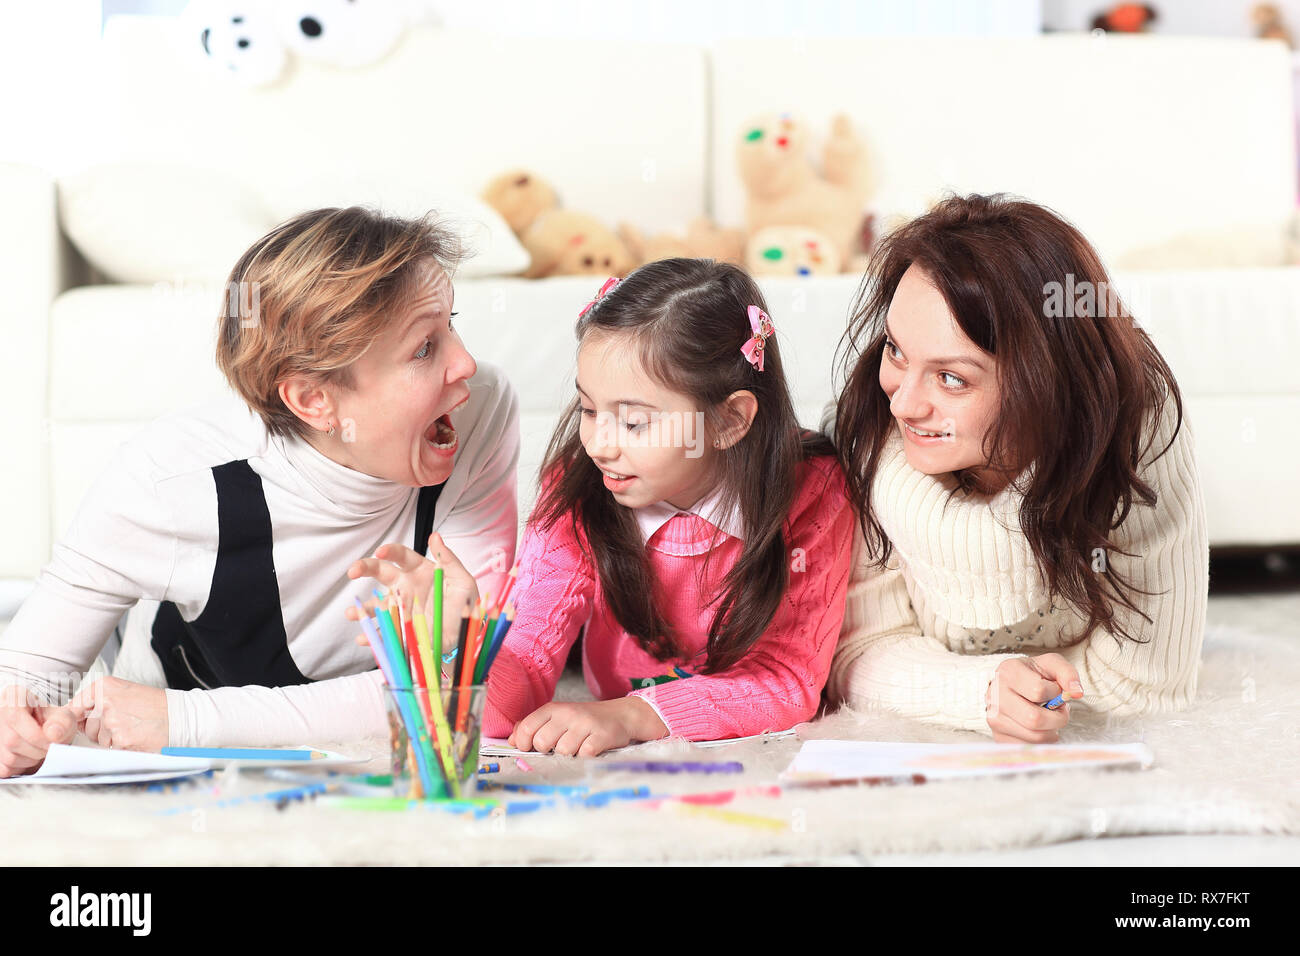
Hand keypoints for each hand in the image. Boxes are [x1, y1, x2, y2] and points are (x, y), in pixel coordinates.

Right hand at [0, 683, 76, 777]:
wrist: (44, 727)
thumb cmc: (51, 719)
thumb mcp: (63, 715)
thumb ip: (63, 722)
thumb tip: (53, 734)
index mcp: (13, 697)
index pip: (15, 718)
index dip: (37, 735)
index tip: (53, 741)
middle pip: (12, 741)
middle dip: (37, 750)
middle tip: (50, 747)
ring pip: (8, 758)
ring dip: (30, 760)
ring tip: (40, 749)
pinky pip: (5, 769)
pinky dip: (21, 768)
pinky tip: (29, 756)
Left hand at [52, 677, 167, 751]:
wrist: (181, 716)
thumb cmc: (157, 706)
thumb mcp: (126, 693)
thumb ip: (100, 701)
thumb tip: (76, 717)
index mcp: (105, 686)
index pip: (75, 706)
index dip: (80, 718)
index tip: (85, 722)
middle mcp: (105, 700)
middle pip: (87, 726)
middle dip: (101, 730)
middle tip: (125, 723)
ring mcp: (112, 720)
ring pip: (99, 739)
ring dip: (113, 739)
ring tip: (134, 728)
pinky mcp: (120, 738)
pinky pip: (112, 748)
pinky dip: (123, 746)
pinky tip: (138, 736)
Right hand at [346, 533, 479, 655]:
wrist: (466, 634)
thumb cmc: (465, 604)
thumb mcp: (463, 581)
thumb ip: (448, 560)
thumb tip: (436, 536)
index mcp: (420, 570)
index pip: (401, 555)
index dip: (390, 551)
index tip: (380, 552)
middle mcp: (406, 586)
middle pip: (381, 573)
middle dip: (364, 568)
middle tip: (352, 571)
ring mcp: (400, 608)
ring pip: (376, 605)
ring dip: (362, 609)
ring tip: (352, 613)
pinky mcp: (400, 629)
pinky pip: (383, 631)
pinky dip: (371, 635)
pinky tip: (364, 638)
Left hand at [508, 697, 668, 756]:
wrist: (620, 715)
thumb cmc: (583, 720)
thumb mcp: (557, 717)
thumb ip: (532, 726)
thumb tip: (512, 740)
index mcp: (553, 709)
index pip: (527, 728)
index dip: (525, 744)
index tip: (531, 749)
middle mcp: (567, 714)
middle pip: (542, 743)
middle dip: (548, 751)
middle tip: (560, 746)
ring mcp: (585, 724)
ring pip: (562, 752)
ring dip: (569, 755)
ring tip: (578, 747)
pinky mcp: (601, 735)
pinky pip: (584, 756)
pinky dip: (585, 758)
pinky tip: (590, 750)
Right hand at [985, 653, 1083, 742]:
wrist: (1011, 685)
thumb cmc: (1033, 675)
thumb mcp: (1051, 665)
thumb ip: (1067, 673)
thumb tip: (1076, 692)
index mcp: (1008, 672)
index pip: (1038, 691)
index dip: (1055, 693)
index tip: (1055, 690)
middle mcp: (995, 695)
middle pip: (1034, 718)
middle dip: (1057, 718)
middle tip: (1059, 710)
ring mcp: (994, 717)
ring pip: (1034, 736)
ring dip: (1051, 730)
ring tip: (1049, 717)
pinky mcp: (998, 736)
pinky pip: (1029, 747)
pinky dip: (1042, 740)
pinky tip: (1039, 727)